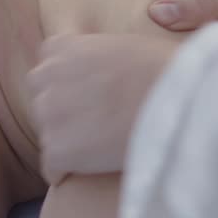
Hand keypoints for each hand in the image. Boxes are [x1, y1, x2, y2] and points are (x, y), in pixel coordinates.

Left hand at [27, 34, 172, 184]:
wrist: (176, 100)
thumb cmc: (164, 71)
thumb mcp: (122, 45)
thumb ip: (95, 56)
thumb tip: (97, 71)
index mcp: (62, 48)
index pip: (47, 62)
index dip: (65, 81)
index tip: (82, 93)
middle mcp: (47, 78)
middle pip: (41, 100)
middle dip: (61, 111)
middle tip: (91, 123)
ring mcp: (49, 115)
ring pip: (47, 134)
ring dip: (65, 141)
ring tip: (95, 147)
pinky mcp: (56, 150)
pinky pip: (51, 168)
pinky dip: (64, 172)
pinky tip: (84, 172)